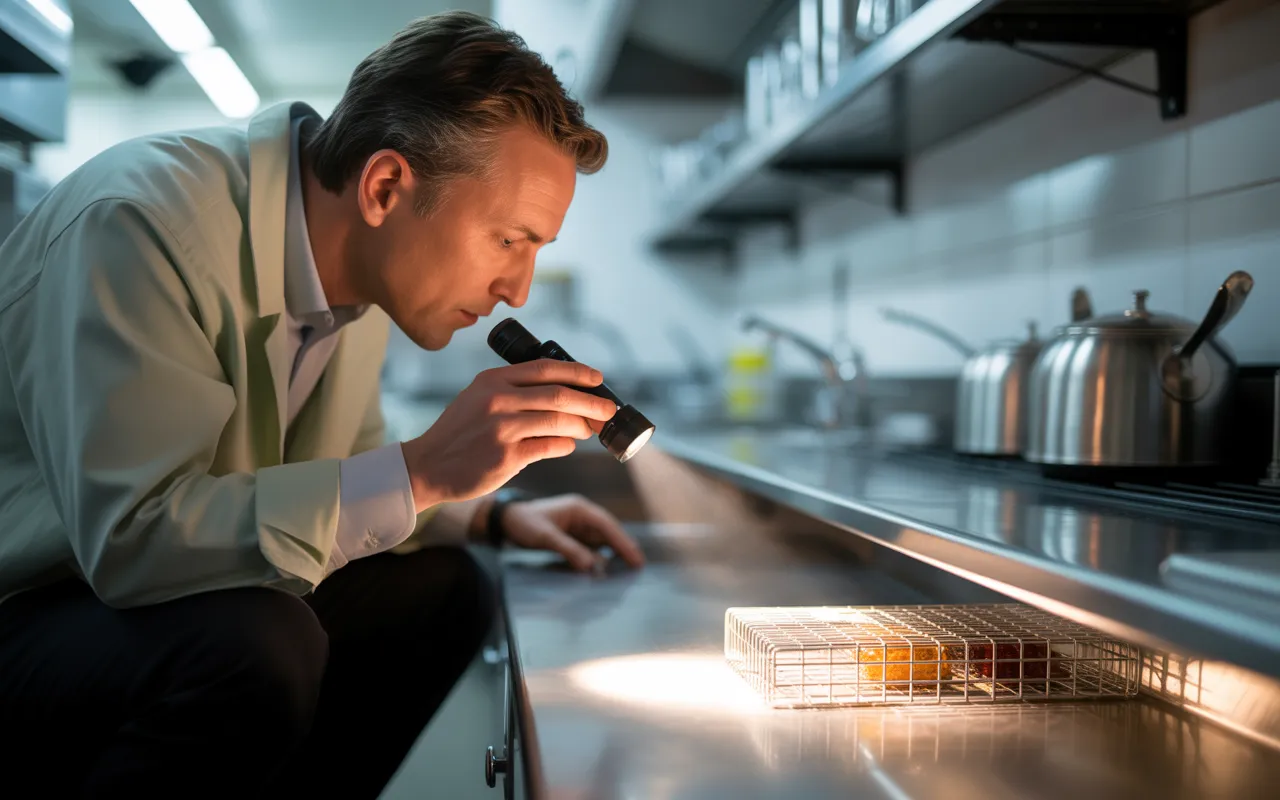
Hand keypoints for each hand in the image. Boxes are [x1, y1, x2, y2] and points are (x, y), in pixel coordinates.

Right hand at [401, 361, 616, 511]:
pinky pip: (551, 447)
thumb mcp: (478, 397)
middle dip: (592, 403)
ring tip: (589, 430)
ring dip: (582, 426)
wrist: (427, 465)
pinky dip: (565, 445)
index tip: (597, 379)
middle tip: (607, 409)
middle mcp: (498, 400)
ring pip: (560, 422)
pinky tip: (567, 445)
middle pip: (560, 395)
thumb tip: (564, 392)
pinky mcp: (507, 457)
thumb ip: (513, 390)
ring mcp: (502, 429)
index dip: (578, 372)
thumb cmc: (459, 432)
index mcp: (493, 379)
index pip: (546, 368)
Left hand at [500, 494, 644, 571]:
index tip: (634, 556)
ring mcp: (579, 528)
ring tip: (628, 571)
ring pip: (602, 542)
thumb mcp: (545, 536)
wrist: (506, 522)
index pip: (607, 525)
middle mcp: (583, 517)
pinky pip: (591, 549)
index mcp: (580, 509)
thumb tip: (592, 566)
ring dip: (613, 554)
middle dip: (623, 548)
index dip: (623, 541)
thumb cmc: (524, 523)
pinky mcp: (573, 538)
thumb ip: (569, 550)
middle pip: (609, 534)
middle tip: (638, 567)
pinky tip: (606, 570)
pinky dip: (599, 558)